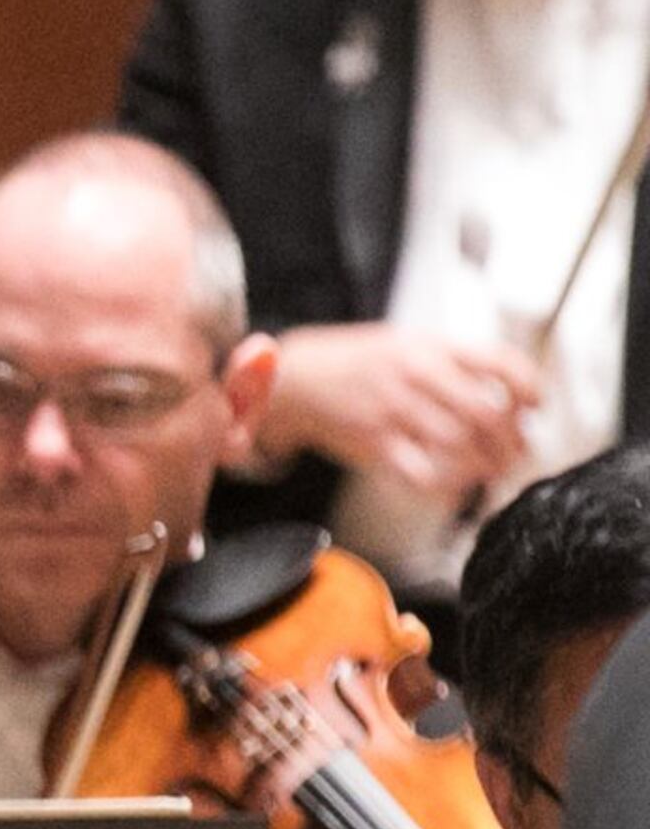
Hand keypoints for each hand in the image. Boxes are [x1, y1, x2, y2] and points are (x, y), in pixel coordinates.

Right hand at [258, 322, 536, 501]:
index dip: (529, 388)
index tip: (535, 406)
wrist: (293, 379)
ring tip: (493, 472)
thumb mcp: (404, 342)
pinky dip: (446, 485)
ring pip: (459, 445)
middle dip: (511, 440)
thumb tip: (503, 389)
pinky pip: (421, 472)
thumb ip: (450, 361)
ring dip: (486, 465)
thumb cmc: (351, 362)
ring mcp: (393, 410)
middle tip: (517, 451)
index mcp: (429, 347)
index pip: (499, 363)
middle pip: (486, 413)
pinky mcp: (374, 443)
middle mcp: (414, 376)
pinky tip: (453, 485)